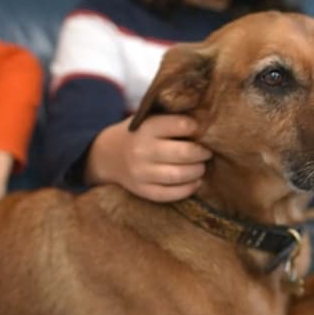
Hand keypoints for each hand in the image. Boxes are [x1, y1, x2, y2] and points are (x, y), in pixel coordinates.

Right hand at [85, 114, 212, 201]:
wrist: (106, 155)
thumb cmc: (138, 135)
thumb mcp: (148, 119)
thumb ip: (171, 120)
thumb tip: (205, 122)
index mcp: (146, 127)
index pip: (180, 125)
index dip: (196, 127)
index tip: (201, 130)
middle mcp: (142, 150)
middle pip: (184, 153)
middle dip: (202, 153)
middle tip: (207, 152)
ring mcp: (141, 172)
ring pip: (179, 175)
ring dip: (197, 171)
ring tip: (201, 167)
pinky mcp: (142, 190)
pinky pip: (170, 194)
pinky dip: (188, 189)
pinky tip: (195, 182)